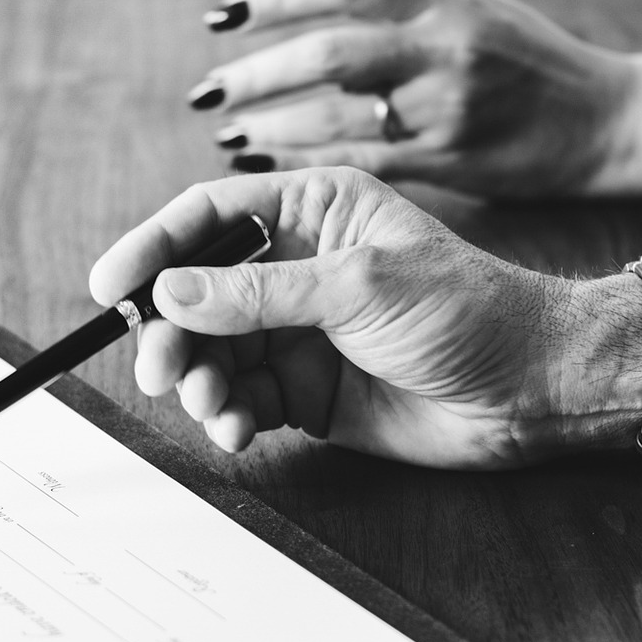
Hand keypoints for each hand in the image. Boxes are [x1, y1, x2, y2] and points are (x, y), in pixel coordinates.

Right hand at [88, 167, 641, 467]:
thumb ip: (261, 294)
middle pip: (197, 291)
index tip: (110, 286)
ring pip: (213, 352)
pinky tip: (236, 430)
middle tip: (157, 370)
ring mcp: (299, 331)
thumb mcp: (361, 287)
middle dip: (171, 332)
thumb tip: (171, 291)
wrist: (532, 390)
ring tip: (212, 406)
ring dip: (198, 381)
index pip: (209, 216)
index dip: (152, 246)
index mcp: (314, 210)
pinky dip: (227, 416)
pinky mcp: (306, 390)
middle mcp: (297, 267)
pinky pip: (241, 399)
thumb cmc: (468, 312)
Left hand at [188, 0, 633, 197]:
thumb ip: (401, 13)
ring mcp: (448, 109)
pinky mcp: (450, 162)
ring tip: (226, 132)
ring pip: (338, 118)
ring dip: (271, 126)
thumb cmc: (528, 62)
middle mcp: (445, 49)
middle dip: (256, 75)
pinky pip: (361, 164)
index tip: (222, 17)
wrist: (605, 121)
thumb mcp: (471, 10)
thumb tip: (309, 19)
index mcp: (445, 0)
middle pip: (329, 55)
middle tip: (206, 90)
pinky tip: (267, 165)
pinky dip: (306, 166)